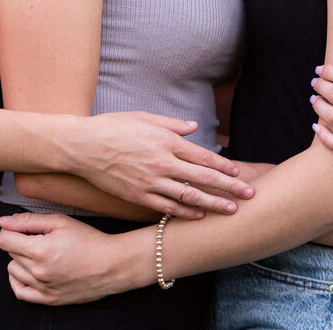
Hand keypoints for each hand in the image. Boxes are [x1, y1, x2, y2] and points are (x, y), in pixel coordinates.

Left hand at [0, 213, 136, 304]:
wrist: (111, 264)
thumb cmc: (90, 240)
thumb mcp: (61, 222)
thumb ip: (29, 220)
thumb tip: (4, 222)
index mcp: (40, 249)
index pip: (5, 239)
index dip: (11, 230)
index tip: (20, 228)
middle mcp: (38, 271)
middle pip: (10, 253)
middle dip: (19, 242)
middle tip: (38, 238)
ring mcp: (42, 287)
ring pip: (12, 271)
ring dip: (20, 260)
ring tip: (38, 253)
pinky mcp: (48, 299)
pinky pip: (20, 292)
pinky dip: (18, 281)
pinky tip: (27, 271)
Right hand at [72, 112, 254, 219]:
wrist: (81, 146)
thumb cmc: (113, 126)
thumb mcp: (144, 117)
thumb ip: (172, 124)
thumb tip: (194, 127)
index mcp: (165, 141)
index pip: (203, 157)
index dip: (224, 166)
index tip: (240, 173)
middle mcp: (161, 163)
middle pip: (203, 178)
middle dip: (229, 187)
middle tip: (250, 195)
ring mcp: (149, 182)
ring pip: (188, 196)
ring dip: (213, 204)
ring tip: (232, 210)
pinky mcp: (137, 196)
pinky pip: (166, 207)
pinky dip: (185, 212)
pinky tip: (199, 216)